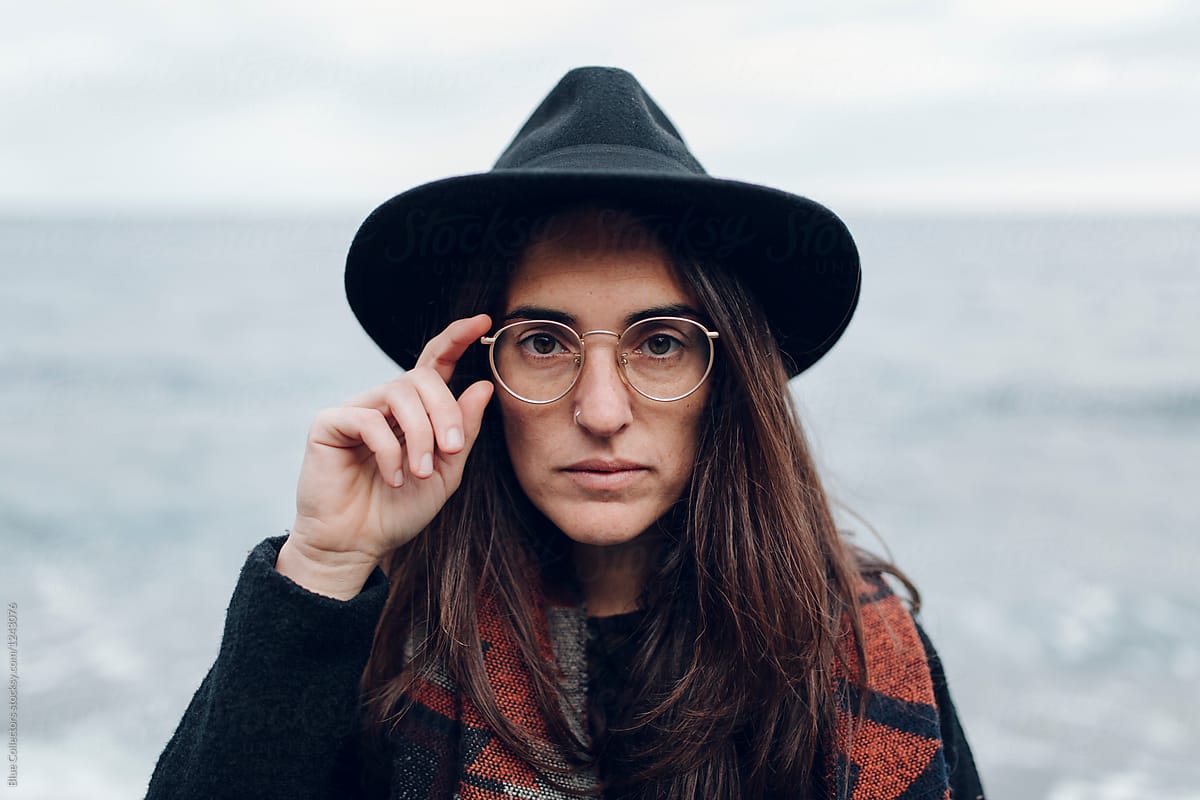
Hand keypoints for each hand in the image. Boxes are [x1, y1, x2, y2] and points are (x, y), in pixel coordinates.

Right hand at [279, 314, 494, 594]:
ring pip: (398, 393)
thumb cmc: (399, 510)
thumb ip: (463, 431)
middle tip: (451, 451)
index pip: (436, 363)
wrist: (357, 544)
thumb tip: (483, 385)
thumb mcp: (445, 472)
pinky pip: (367, 418)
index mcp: (415, 411)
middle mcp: (384, 402)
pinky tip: (393, 476)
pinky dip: (388, 450)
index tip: (483, 322)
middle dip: (445, 412)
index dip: (456, 338)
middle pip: (422, 378)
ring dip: (420, 434)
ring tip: (420, 473)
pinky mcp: (329, 423)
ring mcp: (356, 409)